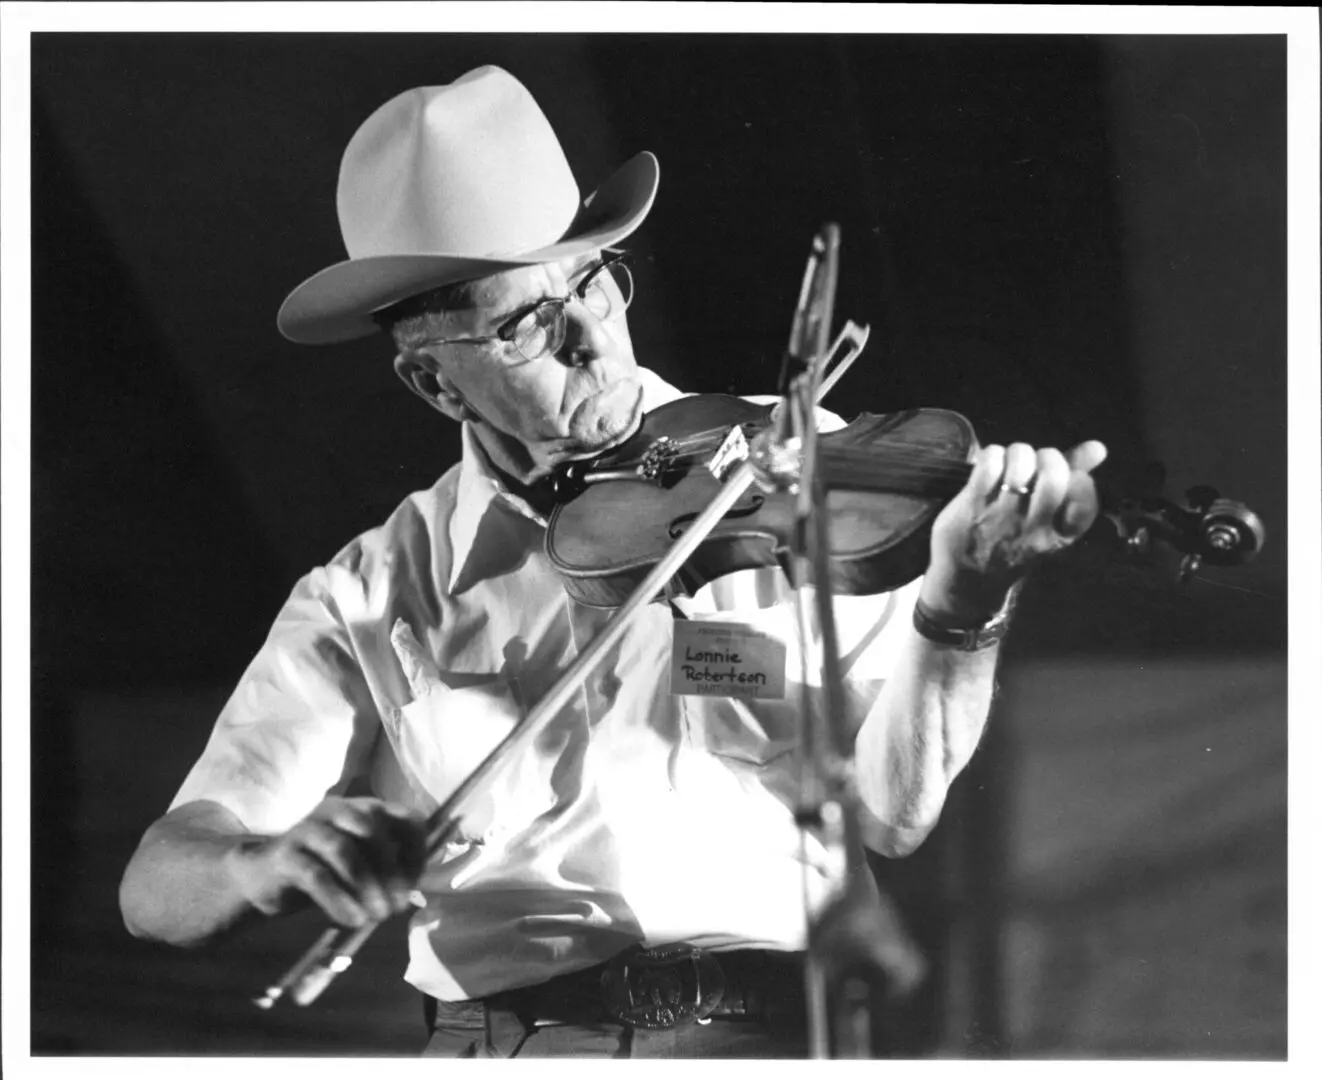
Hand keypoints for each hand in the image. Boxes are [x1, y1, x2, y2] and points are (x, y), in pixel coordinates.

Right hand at [227, 796, 426, 927]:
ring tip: (378, 916)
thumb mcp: (360, 866)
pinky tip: (352, 920)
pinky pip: (316, 875)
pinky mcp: (285, 853)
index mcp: (365, 808)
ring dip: (366, 885)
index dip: (415, 851)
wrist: (264, 879)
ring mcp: (309, 828)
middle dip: (391, 870)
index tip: (416, 885)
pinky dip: (338, 899)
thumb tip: (411, 893)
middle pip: (373, 830)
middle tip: (399, 906)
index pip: (403, 818)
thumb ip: (385, 870)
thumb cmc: (324, 871)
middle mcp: (338, 810)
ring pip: (343, 850)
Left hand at [923, 440, 1107, 622]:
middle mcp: (1033, 527)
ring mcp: (1002, 517)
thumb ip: (1074, 482)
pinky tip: (991, 465)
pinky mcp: (972, 506)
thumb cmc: (1014, 544)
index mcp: (1061, 534)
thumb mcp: (1051, 523)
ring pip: (1020, 466)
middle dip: (1048, 457)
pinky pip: (989, 465)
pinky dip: (992, 455)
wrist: (969, 580)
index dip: (1081, 481)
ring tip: (1011, 463)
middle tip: (1036, 463)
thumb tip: (1098, 448)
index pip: (1085, 502)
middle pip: (1053, 476)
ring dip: (1017, 454)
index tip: (1069, 478)